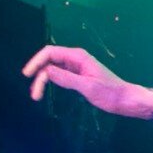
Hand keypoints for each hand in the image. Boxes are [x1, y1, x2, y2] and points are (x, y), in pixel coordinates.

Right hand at [22, 45, 136, 115]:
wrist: (125, 99)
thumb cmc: (110, 93)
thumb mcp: (87, 87)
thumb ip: (67, 78)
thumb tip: (46, 71)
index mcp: (79, 57)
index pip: (50, 52)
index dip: (36, 61)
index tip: (27, 75)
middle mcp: (76, 58)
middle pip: (49, 60)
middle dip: (38, 74)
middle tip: (34, 95)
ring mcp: (76, 66)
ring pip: (52, 68)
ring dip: (42, 80)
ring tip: (36, 96)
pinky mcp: (77, 75)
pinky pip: (58, 74)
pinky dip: (49, 81)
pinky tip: (44, 90)